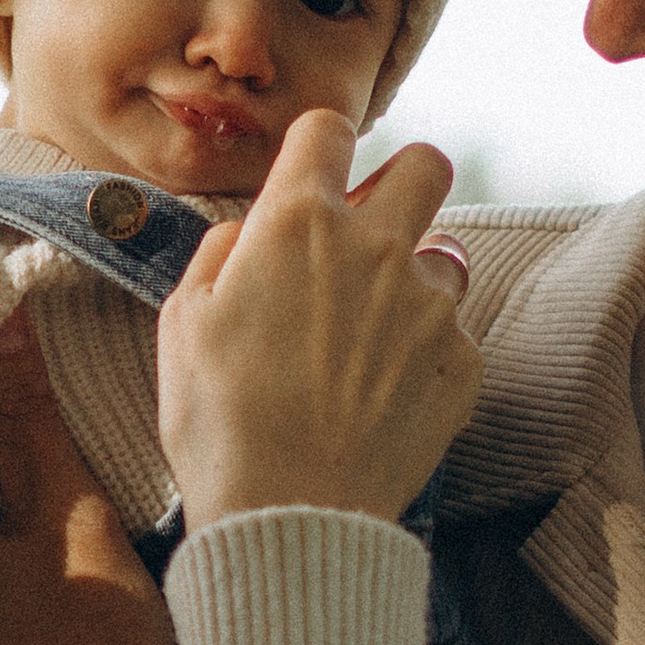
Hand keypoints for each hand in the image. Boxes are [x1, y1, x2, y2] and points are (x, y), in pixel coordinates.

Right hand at [158, 113, 480, 532]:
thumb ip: (221, 255)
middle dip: (403, 183)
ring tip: (373, 336)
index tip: (312, 177)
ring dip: (416, 279)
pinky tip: (385, 397)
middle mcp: (376, 248)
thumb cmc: (218, 423)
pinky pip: (454, 336)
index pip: (328, 128)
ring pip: (447, 254)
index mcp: (299, 223)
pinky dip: (426, 356)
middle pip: (428, 164)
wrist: (288, 516)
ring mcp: (428, 307)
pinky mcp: (462, 364)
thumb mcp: (182, 324)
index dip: (318, 148)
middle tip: (372, 230)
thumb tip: (251, 233)